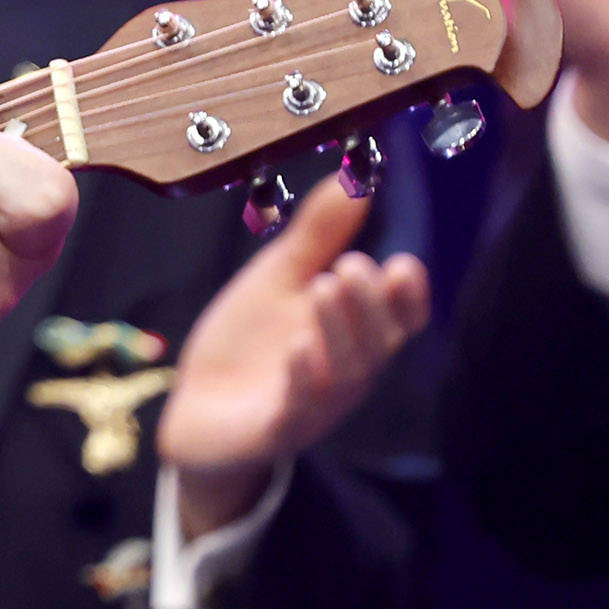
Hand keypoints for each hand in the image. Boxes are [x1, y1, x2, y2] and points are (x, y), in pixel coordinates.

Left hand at [161, 179, 430, 536]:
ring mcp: (316, 404)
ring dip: (338, 330)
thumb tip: (355, 180)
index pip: (401, 319)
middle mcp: (347, 371)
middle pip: (377, 342)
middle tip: (352, 266)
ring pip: (344, 373)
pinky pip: (300, 408)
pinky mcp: (278, 428)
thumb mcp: (279, 277)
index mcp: (355, 333)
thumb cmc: (251, 340)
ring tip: (324, 287)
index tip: (405, 263)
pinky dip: (304, 378)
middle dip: (369, 304)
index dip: (410, 296)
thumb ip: (317, 235)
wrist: (198, 408)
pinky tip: (299, 348)